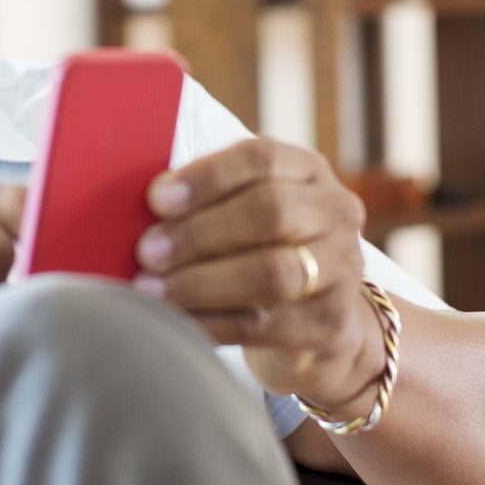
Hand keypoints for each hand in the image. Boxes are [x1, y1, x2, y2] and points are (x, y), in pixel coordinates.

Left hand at [135, 138, 383, 416]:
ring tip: (151, 290)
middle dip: (200, 233)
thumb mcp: (245, 213)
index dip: (206, 178)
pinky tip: (175, 322)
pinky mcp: (329, 324)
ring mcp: (341, 269)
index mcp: (307, 170)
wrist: (321, 325)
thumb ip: (207, 201)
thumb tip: (142, 208)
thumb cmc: (260, 253)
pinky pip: (263, 324)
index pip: (261, 159)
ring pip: (272, 272)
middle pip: (270, 213)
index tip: (156, 199)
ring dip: (202, 281)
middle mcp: (335, 212)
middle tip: (147, 251)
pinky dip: (210, 323)